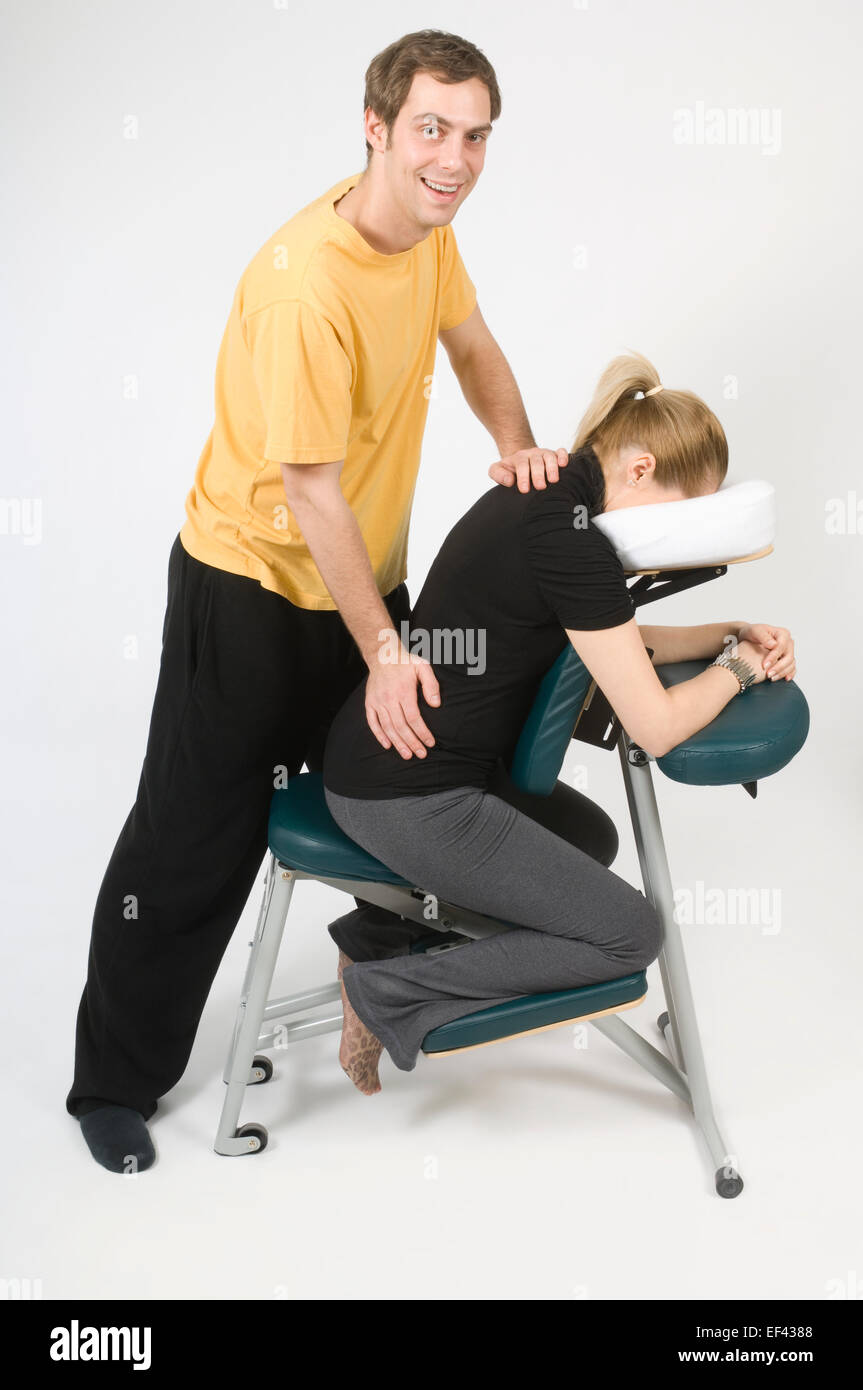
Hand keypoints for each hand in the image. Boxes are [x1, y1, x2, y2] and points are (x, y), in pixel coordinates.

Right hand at [364, 639, 440, 758]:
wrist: (382, 655)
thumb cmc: (405, 662)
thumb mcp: (423, 667)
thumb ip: (431, 684)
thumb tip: (436, 705)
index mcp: (403, 692)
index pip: (414, 718)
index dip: (422, 733)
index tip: (430, 743)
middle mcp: (389, 699)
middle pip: (401, 726)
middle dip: (412, 742)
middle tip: (421, 754)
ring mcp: (377, 702)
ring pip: (387, 727)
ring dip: (398, 743)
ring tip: (407, 755)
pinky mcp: (369, 703)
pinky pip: (372, 722)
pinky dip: (379, 735)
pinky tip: (387, 745)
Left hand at [489, 446, 568, 492]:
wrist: (521, 461)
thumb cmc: (510, 470)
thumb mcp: (497, 470)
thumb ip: (498, 474)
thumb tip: (509, 481)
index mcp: (519, 458)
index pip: (521, 465)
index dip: (523, 477)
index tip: (524, 489)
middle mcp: (532, 454)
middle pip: (536, 461)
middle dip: (538, 474)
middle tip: (540, 487)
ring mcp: (544, 454)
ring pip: (549, 457)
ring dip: (552, 468)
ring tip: (553, 480)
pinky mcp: (555, 455)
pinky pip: (561, 452)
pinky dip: (563, 456)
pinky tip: (564, 464)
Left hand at [736, 624, 795, 681]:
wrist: (748, 637)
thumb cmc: (751, 633)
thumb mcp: (755, 631)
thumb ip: (763, 636)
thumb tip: (773, 645)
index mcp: (783, 634)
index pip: (781, 646)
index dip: (774, 657)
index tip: (764, 665)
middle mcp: (788, 642)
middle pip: (788, 656)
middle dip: (778, 667)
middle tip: (768, 674)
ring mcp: (788, 651)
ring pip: (791, 663)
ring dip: (782, 672)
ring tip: (771, 678)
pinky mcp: (786, 659)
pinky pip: (792, 667)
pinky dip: (789, 673)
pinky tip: (784, 679)